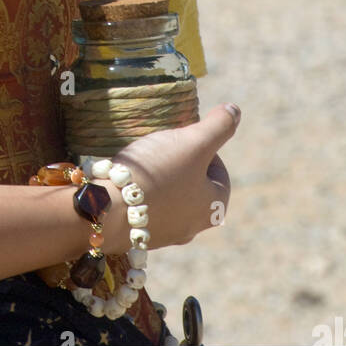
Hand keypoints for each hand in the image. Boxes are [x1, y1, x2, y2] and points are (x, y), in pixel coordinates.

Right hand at [103, 104, 239, 252]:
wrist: (110, 209)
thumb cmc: (157, 173)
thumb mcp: (193, 143)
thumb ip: (218, 126)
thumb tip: (235, 110)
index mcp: (214, 207)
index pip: (218, 169)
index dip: (201, 147)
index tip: (180, 136)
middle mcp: (194, 226)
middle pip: (194, 184)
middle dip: (180, 163)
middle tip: (160, 147)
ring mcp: (166, 234)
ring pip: (170, 197)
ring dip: (160, 179)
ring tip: (141, 162)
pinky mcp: (139, 235)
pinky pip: (147, 208)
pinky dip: (141, 193)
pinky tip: (126, 181)